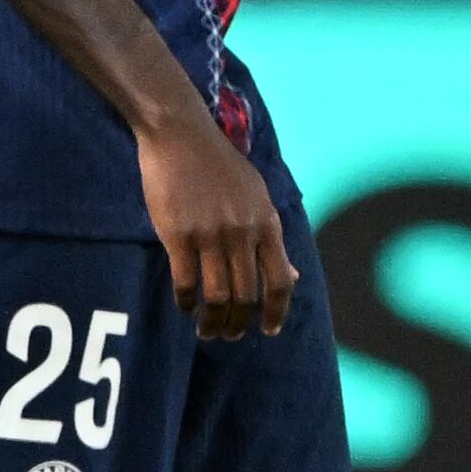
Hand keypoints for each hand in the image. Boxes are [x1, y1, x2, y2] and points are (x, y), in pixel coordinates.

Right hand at [136, 111, 295, 339]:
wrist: (181, 135)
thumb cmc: (219, 165)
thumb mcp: (256, 198)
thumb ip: (271, 238)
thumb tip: (291, 276)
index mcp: (267, 224)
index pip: (280, 281)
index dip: (276, 312)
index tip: (269, 331)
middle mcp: (243, 234)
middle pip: (248, 295)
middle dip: (240, 324)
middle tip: (230, 336)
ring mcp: (210, 235)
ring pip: (217, 295)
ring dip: (213, 321)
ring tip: (207, 331)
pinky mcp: (179, 235)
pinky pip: (185, 281)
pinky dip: (186, 301)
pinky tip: (184, 306)